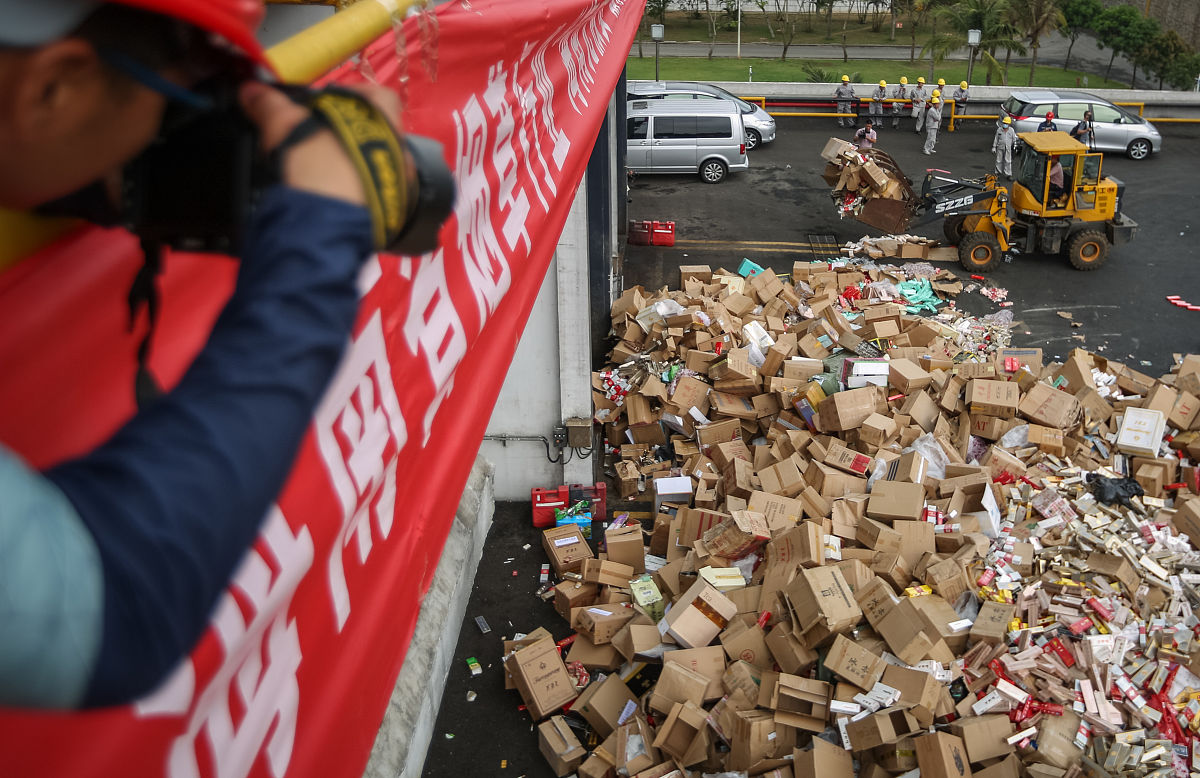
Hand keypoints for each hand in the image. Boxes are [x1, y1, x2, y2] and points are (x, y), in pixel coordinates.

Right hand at [238, 82, 402, 207]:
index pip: (378, 96)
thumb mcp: (285, 125)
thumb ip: (270, 104)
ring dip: (356, 162)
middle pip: (378, 132)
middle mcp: (401, 148)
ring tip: (325, 170)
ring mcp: (402, 181)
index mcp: (382, 117)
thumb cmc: (314, 162)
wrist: (329, 223)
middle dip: (350, 134)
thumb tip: (251, 91)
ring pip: (380, 163)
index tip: (327, 108)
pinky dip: (361, 189)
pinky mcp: (395, 210)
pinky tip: (337, 194)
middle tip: (320, 141)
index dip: (350, 97)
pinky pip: (379, 192)